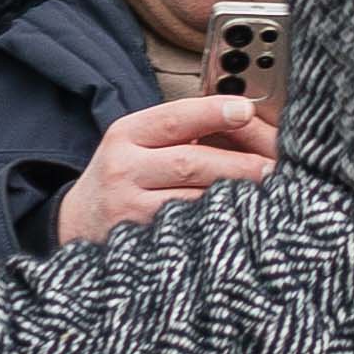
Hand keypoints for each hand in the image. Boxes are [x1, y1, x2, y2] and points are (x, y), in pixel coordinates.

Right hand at [58, 92, 277, 242]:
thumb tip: (243, 119)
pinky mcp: (139, 242)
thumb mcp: (136, 144)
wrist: (76, 224)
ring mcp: (129, 209)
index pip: (174, 118)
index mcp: (126, 134)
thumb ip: (178, 131)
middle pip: (190, 162)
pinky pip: (187, 231)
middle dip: (240, 165)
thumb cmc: (123, 178)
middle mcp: (124, 168)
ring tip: (270, 196)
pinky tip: (241, 224)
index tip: (246, 110)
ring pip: (192, 201)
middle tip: (277, 167)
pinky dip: (217, 226)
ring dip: (235, 198)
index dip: (212, 113)